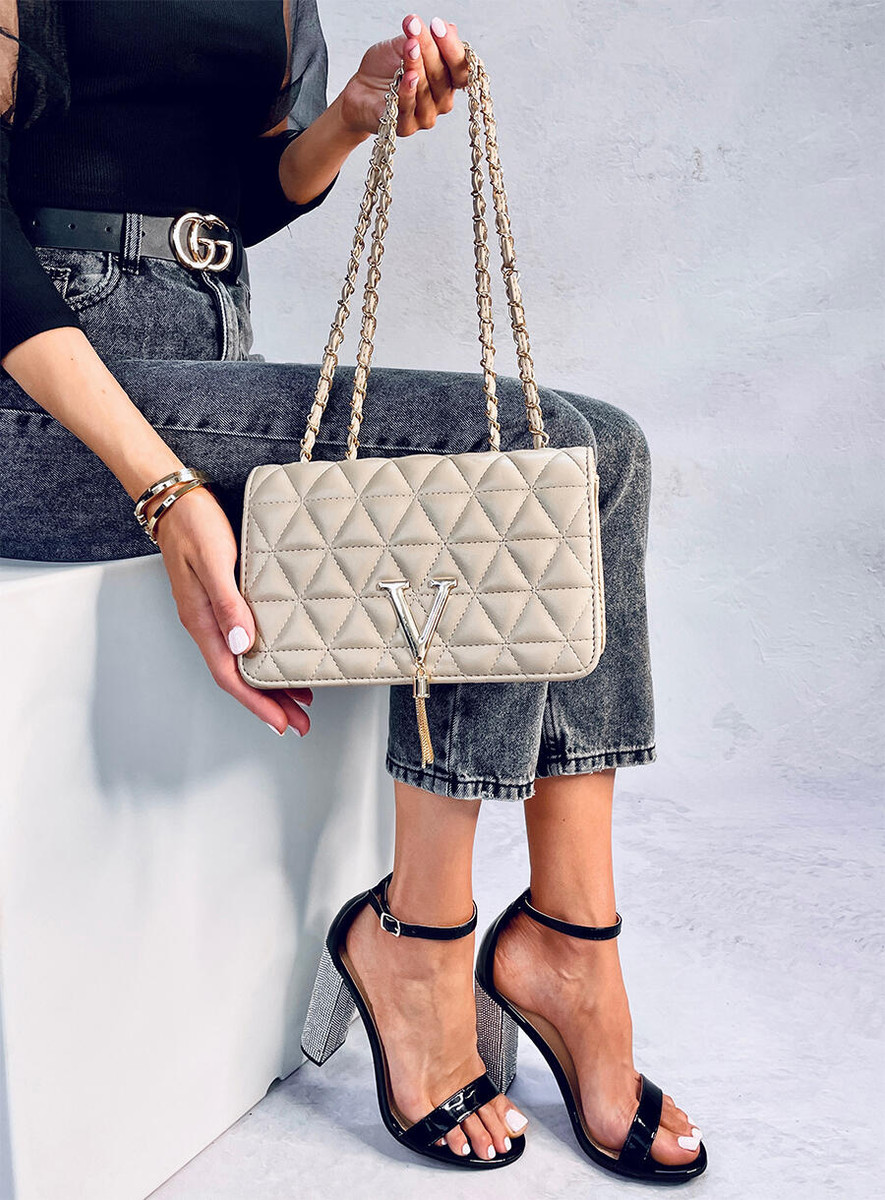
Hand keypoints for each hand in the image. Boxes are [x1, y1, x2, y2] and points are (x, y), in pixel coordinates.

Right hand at [148, 484, 311, 736]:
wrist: (176, 502)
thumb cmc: (195, 526)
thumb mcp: (214, 563)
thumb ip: (228, 604)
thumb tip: (242, 645)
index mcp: (203, 621)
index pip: (231, 676)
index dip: (257, 703)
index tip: (282, 723)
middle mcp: (206, 625)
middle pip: (239, 677)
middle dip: (269, 703)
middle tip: (300, 723)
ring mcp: (213, 615)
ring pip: (242, 663)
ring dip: (269, 685)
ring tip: (298, 703)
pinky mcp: (221, 602)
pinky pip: (242, 643)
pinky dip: (263, 658)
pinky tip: (280, 660)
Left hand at [340, 14, 468, 137]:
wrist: (360, 91)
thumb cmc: (384, 70)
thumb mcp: (403, 46)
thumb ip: (425, 40)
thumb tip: (450, 27)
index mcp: (447, 82)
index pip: (460, 68)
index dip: (452, 47)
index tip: (438, 25)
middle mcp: (440, 102)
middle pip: (442, 77)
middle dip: (430, 49)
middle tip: (416, 27)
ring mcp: (425, 117)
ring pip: (426, 91)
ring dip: (417, 66)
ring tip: (410, 45)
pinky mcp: (406, 127)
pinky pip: (408, 108)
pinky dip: (408, 91)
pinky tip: (407, 76)